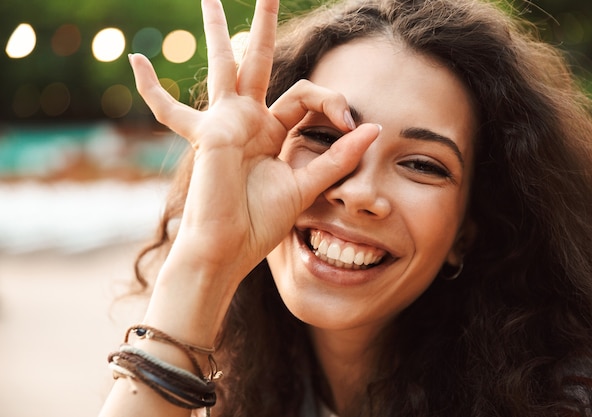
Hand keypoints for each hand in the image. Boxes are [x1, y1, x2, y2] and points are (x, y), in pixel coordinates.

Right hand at [129, 0, 379, 281]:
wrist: (230, 249)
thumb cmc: (259, 224)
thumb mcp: (306, 186)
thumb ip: (337, 157)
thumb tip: (373, 127)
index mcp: (270, 131)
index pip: (305, 96)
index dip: (332, 102)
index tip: (351, 124)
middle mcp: (246, 120)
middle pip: (259, 62)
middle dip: (264, 25)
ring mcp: (224, 123)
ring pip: (224, 66)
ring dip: (218, 30)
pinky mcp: (209, 134)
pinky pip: (172, 111)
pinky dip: (152, 90)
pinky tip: (135, 61)